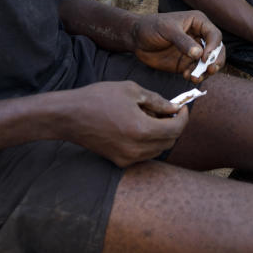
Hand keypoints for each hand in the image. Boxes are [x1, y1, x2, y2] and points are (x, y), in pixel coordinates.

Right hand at [65, 81, 188, 166]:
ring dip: (161, 135)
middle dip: (173, 126)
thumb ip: (157, 101)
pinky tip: (138, 127)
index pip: (176, 129)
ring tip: (150, 117)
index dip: (183, 117)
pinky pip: (143, 155)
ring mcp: (127, 158)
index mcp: (142, 130)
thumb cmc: (98, 98)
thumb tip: (174, 108)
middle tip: (169, 111)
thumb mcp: (131, 91)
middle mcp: (136, 149)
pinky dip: (148, 143)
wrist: (69, 116)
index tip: (183, 108)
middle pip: (169, 142)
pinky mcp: (119, 162)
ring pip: (157, 150)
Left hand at [131, 12, 224, 82]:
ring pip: (209, 63)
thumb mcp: (167, 30)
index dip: (214, 47)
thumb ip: (182, 41)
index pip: (214, 35)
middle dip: (216, 61)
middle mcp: (199, 36)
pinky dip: (195, 76)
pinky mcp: (186, 63)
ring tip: (195, 77)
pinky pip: (197, 71)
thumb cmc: (151, 27)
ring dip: (206, 72)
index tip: (205, 58)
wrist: (136, 39)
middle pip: (217, 50)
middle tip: (210, 70)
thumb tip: (199, 53)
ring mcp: (194, 51)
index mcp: (198, 22)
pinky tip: (186, 76)